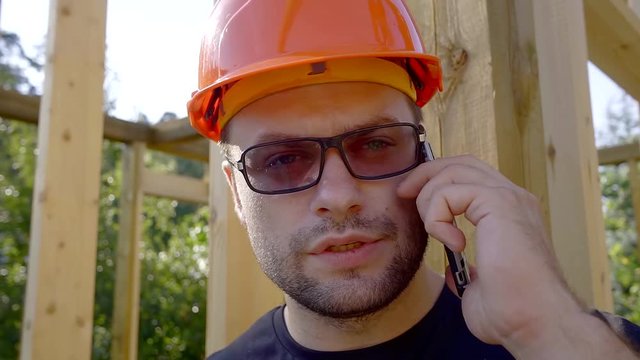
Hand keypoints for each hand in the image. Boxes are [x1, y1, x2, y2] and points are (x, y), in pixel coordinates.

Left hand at [397, 155, 582, 351]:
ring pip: (453, 171)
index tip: (412, 198)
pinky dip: (437, 216)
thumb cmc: (512, 312)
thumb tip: (453, 269)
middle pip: (461, 163)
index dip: (437, 180)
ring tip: (434, 230)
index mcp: (510, 214)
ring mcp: (509, 198)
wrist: (535, 323)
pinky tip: (452, 243)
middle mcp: (513, 199)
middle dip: (426, 173)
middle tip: (404, 193)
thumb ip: (467, 270)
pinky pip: (450, 192)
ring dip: (429, 198)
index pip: (471, 176)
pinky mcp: (500, 204)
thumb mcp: (479, 287)